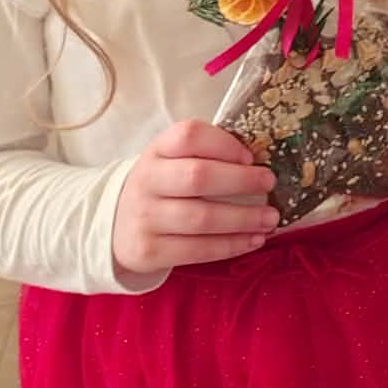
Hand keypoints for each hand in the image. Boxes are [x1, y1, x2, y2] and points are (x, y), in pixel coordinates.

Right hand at [112, 121, 278, 276]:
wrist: (116, 223)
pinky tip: (254, 240)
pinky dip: (231, 246)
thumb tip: (259, 164)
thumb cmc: (163, 185)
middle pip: (198, 177)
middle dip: (241, 181)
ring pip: (202, 218)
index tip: (250, 156)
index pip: (189, 136)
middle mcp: (147, 180)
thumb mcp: (173, 160)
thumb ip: (207, 155)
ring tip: (271, 218)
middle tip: (270, 183)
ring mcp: (145, 217)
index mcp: (157, 150)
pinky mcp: (149, 251)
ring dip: (243, 219)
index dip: (224, 144)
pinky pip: (197, 250)